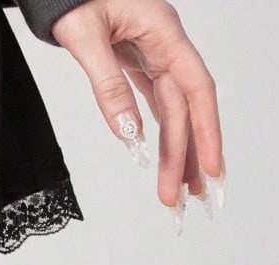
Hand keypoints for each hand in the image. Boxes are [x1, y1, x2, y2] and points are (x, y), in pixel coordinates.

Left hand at [51, 0, 224, 225]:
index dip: (206, 132)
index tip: (211, 169)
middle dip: (186, 155)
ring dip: (178, 150)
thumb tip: (129, 133)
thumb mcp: (85, 37)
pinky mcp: (137, 61)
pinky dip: (162, 131)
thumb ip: (107, 85)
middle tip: (182, 200)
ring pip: (172, 109)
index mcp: (163, 31)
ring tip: (180, 191)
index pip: (195, 89)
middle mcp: (164, 44)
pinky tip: (166, 158)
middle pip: (184, 108)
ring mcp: (153, 53)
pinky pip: (156, 102)